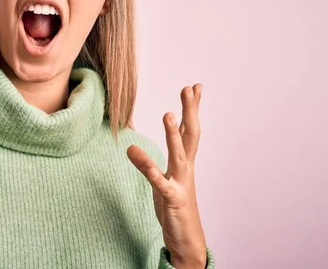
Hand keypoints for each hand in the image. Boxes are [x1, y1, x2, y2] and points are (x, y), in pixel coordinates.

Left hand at [127, 84, 206, 268]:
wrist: (188, 241)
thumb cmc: (176, 207)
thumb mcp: (164, 180)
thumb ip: (151, 162)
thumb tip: (132, 146)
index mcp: (186, 163)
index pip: (191, 130)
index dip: (193, 108)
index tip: (195, 86)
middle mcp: (186, 170)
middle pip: (191, 135)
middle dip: (191, 111)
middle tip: (190, 88)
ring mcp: (181, 184)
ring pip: (179, 155)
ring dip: (174, 135)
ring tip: (168, 114)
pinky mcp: (171, 200)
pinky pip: (159, 183)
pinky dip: (148, 168)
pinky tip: (135, 154)